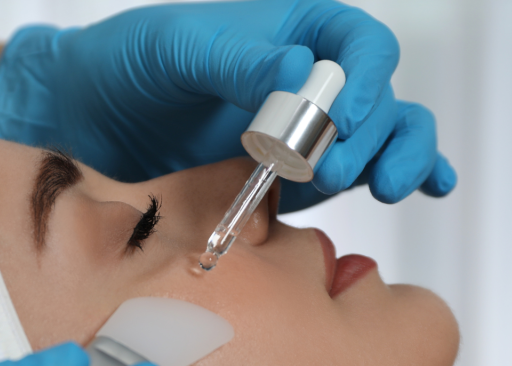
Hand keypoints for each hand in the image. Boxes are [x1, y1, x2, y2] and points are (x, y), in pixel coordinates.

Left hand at [0, 0, 455, 211]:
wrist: (88, 121)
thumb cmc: (126, 65)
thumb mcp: (174, 50)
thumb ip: (235, 60)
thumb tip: (300, 73)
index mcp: (293, 30)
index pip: (357, 46)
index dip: (367, 80)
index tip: (346, 118)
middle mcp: (310, 80)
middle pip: (383, 97)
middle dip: (381, 133)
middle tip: (344, 171)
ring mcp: (308, 130)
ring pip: (385, 136)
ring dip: (398, 159)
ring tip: (385, 188)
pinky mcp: (296, 174)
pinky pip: (356, 173)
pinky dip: (399, 175)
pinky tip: (423, 187)